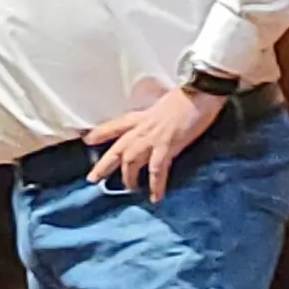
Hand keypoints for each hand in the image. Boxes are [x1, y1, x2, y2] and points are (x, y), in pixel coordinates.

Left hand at [86, 88, 229, 201]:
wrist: (200, 92)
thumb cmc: (186, 96)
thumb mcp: (164, 105)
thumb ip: (157, 116)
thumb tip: (159, 122)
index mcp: (141, 116)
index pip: (115, 125)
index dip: (100, 133)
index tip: (88, 140)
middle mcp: (142, 128)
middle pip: (117, 149)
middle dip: (104, 165)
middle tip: (93, 179)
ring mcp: (153, 138)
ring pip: (131, 161)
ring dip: (129, 177)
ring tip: (130, 190)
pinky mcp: (167, 147)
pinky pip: (156, 170)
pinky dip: (155, 185)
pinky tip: (155, 197)